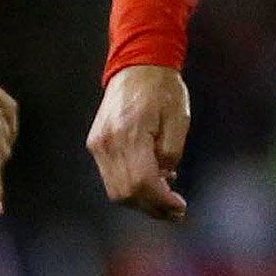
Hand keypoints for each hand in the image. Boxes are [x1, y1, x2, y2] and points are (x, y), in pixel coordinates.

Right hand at [87, 64, 190, 220]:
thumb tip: (164, 179)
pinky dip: (130, 186)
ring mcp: (98, 144)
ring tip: (164, 198)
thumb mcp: (179, 120)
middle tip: (175, 210)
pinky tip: (149, 181)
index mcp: (130, 134)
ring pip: (116, 190)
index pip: (142, 183)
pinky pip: (110, 177)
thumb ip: (172, 154)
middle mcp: (108, 143)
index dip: (161, 201)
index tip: (179, 206)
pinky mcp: (96, 143)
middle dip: (152, 207)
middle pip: (126, 193)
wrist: (137, 66)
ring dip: (140, 200)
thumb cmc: (163, 90)